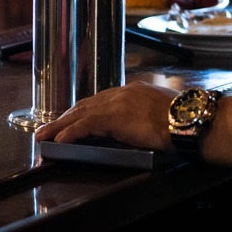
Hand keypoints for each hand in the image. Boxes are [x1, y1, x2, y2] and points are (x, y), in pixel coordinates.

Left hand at [33, 81, 176, 149]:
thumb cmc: (181, 120)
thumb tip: (138, 125)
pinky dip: (70, 132)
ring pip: (80, 113)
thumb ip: (144, 114)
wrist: (187, 120)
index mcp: (133, 91)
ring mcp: (117, 103)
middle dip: (65, 117)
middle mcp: (123, 93)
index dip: (83, 111)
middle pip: (86, 105)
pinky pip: (85, 125)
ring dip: (60, 125)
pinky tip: (58, 140)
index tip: (71, 118)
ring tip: (44, 135)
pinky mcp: (114, 117)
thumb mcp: (160, 112)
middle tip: (48, 128)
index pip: (101, 100)